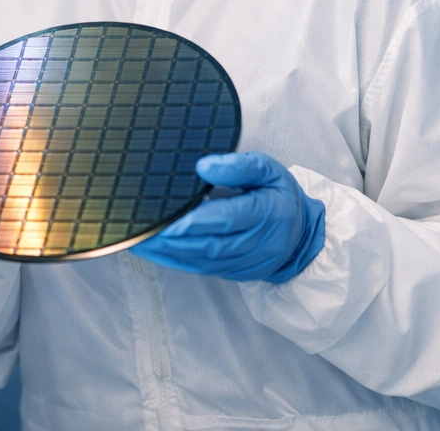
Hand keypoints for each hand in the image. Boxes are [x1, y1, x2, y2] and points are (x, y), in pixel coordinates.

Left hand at [130, 152, 324, 283]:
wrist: (301, 237)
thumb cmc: (280, 197)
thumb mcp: (270, 170)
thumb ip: (239, 166)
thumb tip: (203, 167)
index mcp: (267, 213)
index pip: (227, 218)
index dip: (195, 220)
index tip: (167, 217)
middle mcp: (256, 243)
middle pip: (210, 244)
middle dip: (173, 239)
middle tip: (141, 229)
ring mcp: (244, 262)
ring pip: (202, 260)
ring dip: (167, 252)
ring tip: (138, 239)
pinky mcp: (233, 273)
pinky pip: (201, 268)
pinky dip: (175, 260)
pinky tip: (154, 252)